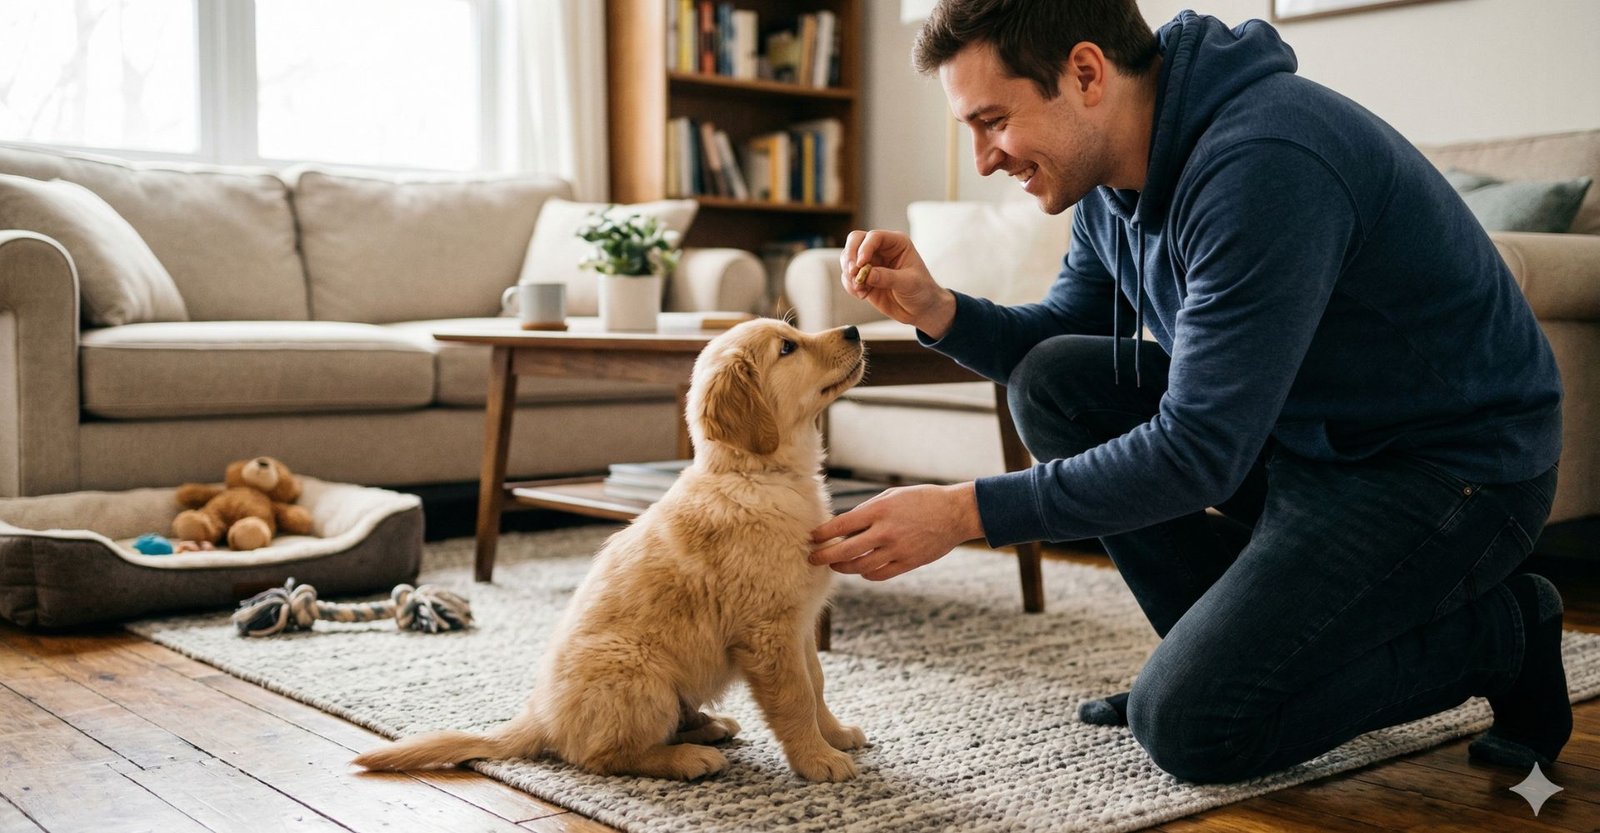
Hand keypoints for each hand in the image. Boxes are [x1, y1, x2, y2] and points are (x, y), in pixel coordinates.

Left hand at [809, 483, 983, 580]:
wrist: (954, 513)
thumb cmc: (921, 500)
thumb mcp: (891, 495)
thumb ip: (868, 510)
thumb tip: (845, 527)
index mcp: (879, 510)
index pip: (841, 525)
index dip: (822, 534)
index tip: (812, 538)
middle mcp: (885, 532)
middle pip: (845, 551)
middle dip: (824, 556)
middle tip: (812, 558)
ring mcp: (897, 550)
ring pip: (860, 567)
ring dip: (843, 567)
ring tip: (835, 565)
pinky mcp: (908, 563)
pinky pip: (879, 574)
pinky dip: (866, 574)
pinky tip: (862, 569)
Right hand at [840, 230, 957, 338]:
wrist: (920, 310)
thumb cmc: (921, 291)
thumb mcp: (909, 283)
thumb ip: (888, 277)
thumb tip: (867, 274)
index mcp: (896, 243)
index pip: (874, 237)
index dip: (864, 248)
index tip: (861, 264)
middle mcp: (881, 249)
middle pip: (855, 240)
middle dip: (850, 256)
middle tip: (852, 273)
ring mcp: (871, 263)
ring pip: (847, 258)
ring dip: (849, 273)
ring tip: (860, 288)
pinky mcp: (864, 278)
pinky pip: (847, 277)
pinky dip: (850, 285)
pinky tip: (862, 294)